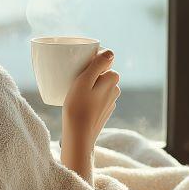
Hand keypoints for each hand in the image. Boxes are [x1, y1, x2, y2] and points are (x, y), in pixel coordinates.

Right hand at [60, 48, 119, 175]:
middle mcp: (115, 90)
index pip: (103, 61)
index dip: (90, 61)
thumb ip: (98, 65)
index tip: (78, 68)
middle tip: (73, 79)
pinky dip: (88, 97)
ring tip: (74, 92)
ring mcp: (110, 102)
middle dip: (89, 73)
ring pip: (98, 86)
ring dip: (88, 86)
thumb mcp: (85, 81)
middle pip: (101, 73)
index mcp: (112, 79)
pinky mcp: (103, 112)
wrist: (79, 137)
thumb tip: (110, 52)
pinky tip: (78, 104)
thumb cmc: (78, 108)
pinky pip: (96, 98)